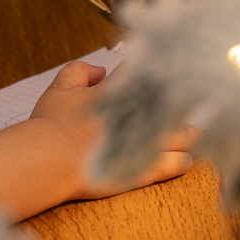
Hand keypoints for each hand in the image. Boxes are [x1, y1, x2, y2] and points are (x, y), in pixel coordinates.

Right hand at [29, 60, 196, 200]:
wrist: (50, 156)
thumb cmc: (52, 124)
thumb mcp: (60, 87)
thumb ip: (79, 71)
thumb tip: (101, 70)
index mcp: (121, 92)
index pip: (148, 74)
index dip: (155, 71)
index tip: (161, 74)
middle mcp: (139, 114)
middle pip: (176, 105)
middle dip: (180, 105)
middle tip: (184, 105)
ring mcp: (146, 141)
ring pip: (184, 136)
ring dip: (188, 134)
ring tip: (189, 134)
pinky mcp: (146, 169)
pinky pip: (178, 164)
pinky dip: (182, 161)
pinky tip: (182, 159)